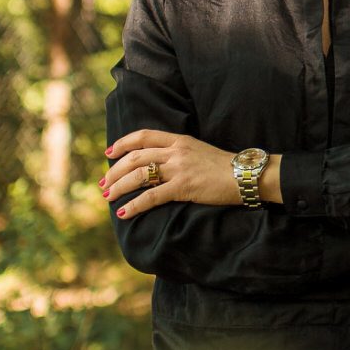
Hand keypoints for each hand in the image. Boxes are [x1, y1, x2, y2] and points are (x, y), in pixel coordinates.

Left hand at [104, 129, 239, 217]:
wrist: (245, 175)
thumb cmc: (225, 167)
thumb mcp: (199, 151)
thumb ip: (179, 153)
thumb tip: (160, 164)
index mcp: (179, 140)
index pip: (143, 136)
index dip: (122, 144)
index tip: (109, 153)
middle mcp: (176, 151)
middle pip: (135, 157)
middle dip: (115, 171)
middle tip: (104, 183)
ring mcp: (179, 168)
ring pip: (139, 175)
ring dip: (119, 187)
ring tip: (108, 197)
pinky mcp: (184, 187)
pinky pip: (152, 196)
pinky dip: (135, 205)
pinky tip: (124, 212)